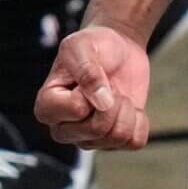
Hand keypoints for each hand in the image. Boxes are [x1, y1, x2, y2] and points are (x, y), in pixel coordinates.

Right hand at [36, 24, 153, 150]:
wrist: (118, 49)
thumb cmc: (93, 46)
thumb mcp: (82, 46)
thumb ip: (87, 71)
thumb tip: (102, 103)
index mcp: (47, 107)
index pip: (77, 109)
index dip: (92, 89)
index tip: (90, 74)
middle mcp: (65, 130)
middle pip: (97, 130)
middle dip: (113, 101)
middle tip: (109, 84)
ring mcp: (90, 139)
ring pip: (117, 138)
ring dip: (126, 109)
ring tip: (117, 93)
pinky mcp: (114, 142)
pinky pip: (135, 142)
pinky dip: (139, 120)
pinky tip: (128, 106)